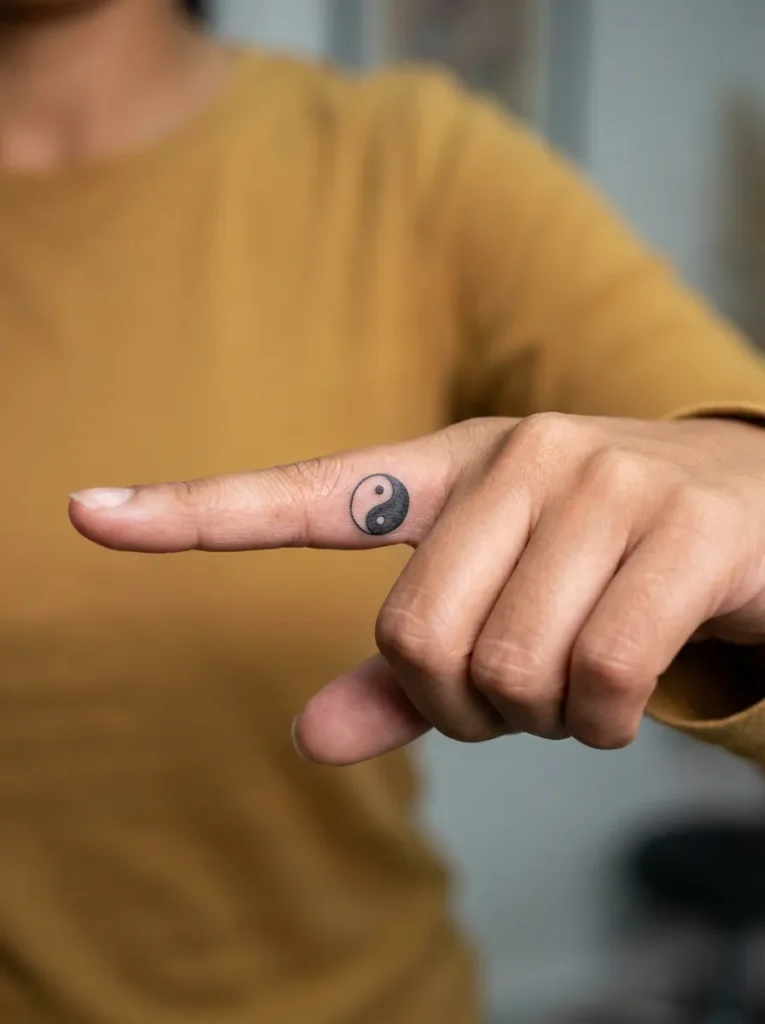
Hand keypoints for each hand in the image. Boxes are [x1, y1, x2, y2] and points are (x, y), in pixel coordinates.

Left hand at [69, 414, 764, 764]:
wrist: (762, 508)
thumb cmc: (610, 566)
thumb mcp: (505, 603)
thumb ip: (405, 673)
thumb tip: (304, 738)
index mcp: (455, 471)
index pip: (308, 496)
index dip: (193, 514)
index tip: (87, 516)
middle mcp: (521, 459)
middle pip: (414, 634)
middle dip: (460, 704)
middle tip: (512, 699)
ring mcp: (606, 485)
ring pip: (508, 663)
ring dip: (544, 717)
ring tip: (586, 683)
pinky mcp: (687, 529)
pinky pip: (602, 675)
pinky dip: (608, 722)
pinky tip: (632, 698)